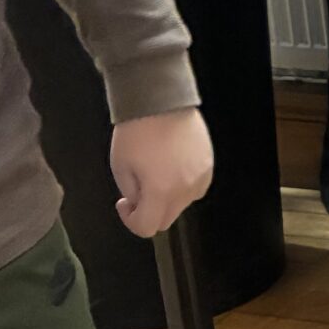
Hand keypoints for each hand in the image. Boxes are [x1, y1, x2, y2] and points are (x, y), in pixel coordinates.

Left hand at [112, 108, 214, 238]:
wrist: (160, 101)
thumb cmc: (137, 130)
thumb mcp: (120, 167)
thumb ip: (131, 193)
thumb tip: (139, 201)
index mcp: (160, 192)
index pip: (147, 227)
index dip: (130, 220)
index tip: (125, 204)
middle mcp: (184, 189)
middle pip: (166, 220)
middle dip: (149, 211)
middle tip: (138, 190)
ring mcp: (200, 178)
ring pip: (182, 205)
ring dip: (167, 199)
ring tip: (156, 174)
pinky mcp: (208, 166)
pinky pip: (195, 188)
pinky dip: (182, 186)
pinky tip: (171, 167)